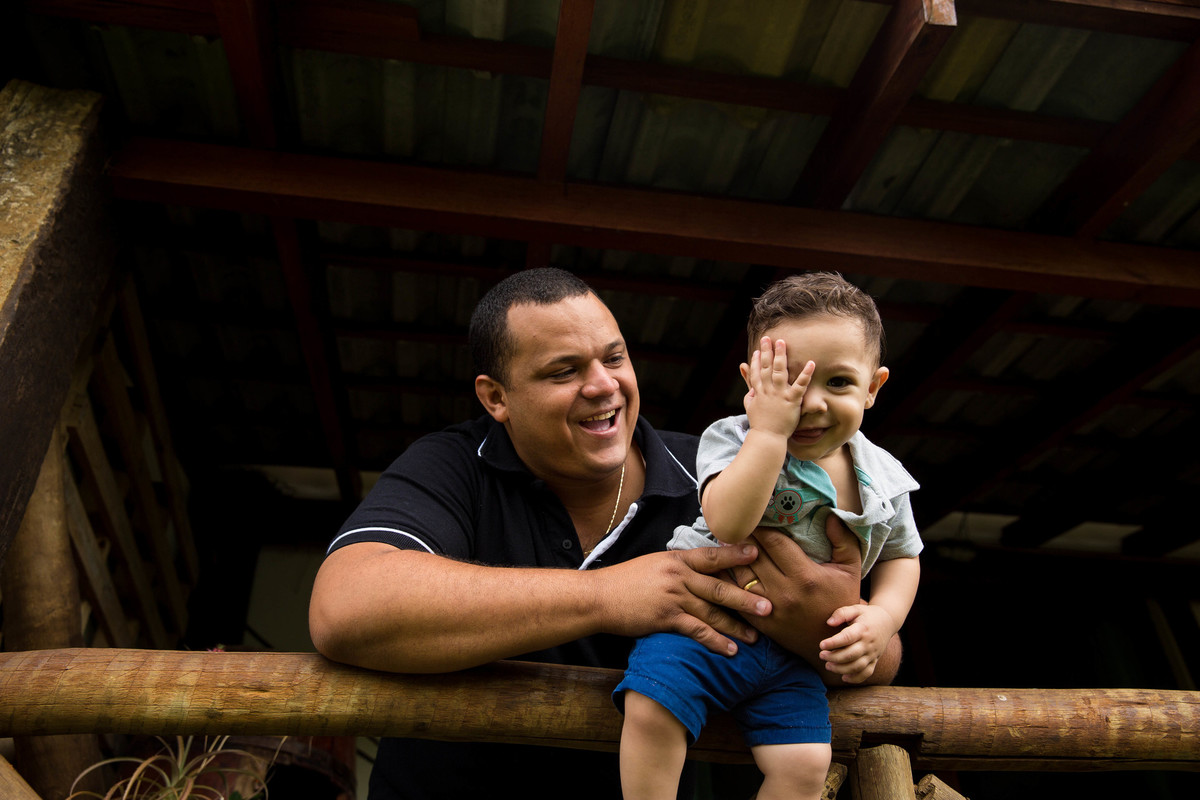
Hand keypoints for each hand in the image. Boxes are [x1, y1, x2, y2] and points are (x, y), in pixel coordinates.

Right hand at [595, 544, 772, 656]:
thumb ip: (679, 568)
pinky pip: (697, 630)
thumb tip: (700, 571)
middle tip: (770, 606)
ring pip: (712, 612)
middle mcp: (678, 576)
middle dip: (747, 597)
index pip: (712, 556)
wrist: (599, 597)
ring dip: (736, 626)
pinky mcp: (666, 618)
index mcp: (676, 560)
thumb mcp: (654, 565)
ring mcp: (673, 597)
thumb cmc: (625, 582)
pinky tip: (730, 650)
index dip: (736, 555)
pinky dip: (715, 641)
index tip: (758, 554)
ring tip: (757, 636)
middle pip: (720, 587)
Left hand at [727, 514, 861, 669]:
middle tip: (734, 521)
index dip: (762, 527)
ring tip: (726, 539)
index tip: (754, 515)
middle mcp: (785, 592)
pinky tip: (722, 565)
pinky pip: (737, 596)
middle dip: (743, 536)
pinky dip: (727, 579)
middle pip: (754, 556)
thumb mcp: (850, 570)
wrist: (832, 642)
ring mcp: (769, 608)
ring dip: (731, 556)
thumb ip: (843, 541)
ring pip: (741, 574)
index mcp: (806, 576)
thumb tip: (830, 514)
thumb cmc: (841, 601)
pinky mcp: (759, 621)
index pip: (775, 543)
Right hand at [743, 337, 813, 439]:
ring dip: (780, 356)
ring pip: (779, 371)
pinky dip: (805, 374)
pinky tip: (811, 363)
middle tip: (768, 338)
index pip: (757, 373)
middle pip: (766, 367)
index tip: (758, 350)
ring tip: (782, 342)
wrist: (767, 437)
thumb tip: (746, 382)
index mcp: (759, 392)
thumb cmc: (760, 423)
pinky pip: (800, 386)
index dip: (757, 360)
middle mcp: (768, 390)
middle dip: (766, 351)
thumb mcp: (750, 405)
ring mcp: (779, 395)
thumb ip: (749, 391)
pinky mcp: (792, 401)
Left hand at [818, 603, 899, 683]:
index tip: (821, 645)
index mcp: (862, 629)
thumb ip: (841, 613)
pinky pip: (867, 673)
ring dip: (841, 669)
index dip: (834, 642)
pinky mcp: (875, 660)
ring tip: (828, 666)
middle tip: (821, 655)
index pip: (848, 638)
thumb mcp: (855, 608)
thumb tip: (829, 623)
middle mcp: (868, 643)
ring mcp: (872, 653)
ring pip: (858, 666)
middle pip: (851, 654)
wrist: (888, 621)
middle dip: (834, 657)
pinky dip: (856, 678)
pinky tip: (844, 678)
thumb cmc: (866, 615)